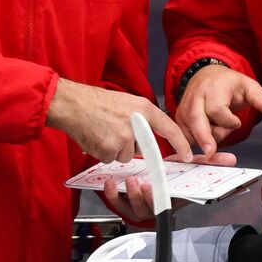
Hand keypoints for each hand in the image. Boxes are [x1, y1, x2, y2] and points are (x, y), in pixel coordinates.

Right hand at [46, 78, 191, 162]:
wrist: (72, 104)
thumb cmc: (95, 102)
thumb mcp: (126, 103)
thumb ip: (140, 119)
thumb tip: (148, 137)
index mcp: (143, 109)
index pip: (169, 128)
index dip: (181, 143)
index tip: (188, 154)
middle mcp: (137, 124)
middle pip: (142, 148)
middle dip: (129, 145)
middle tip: (114, 131)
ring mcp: (123, 138)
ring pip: (125, 155)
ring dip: (114, 149)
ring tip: (102, 132)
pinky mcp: (109, 149)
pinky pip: (110, 159)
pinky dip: (102, 152)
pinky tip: (95, 138)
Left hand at [106, 153, 239, 222]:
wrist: (153, 170)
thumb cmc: (173, 172)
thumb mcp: (192, 165)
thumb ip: (211, 162)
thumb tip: (232, 160)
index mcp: (175, 199)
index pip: (172, 204)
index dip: (166, 201)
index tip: (161, 192)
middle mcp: (158, 206)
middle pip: (152, 209)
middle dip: (146, 199)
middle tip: (144, 185)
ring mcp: (141, 206)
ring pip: (135, 209)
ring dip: (132, 196)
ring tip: (131, 181)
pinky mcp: (126, 202)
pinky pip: (118, 204)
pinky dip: (113, 195)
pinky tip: (111, 183)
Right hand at [175, 64, 261, 155]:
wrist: (206, 76)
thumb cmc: (228, 84)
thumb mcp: (248, 86)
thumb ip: (260, 97)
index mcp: (212, 89)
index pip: (217, 110)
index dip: (228, 121)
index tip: (237, 122)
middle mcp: (194, 99)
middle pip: (196, 121)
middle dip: (203, 137)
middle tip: (210, 152)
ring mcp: (184, 109)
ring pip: (191, 131)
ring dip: (205, 139)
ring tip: (219, 129)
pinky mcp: (179, 119)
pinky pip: (185, 136)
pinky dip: (196, 142)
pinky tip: (207, 138)